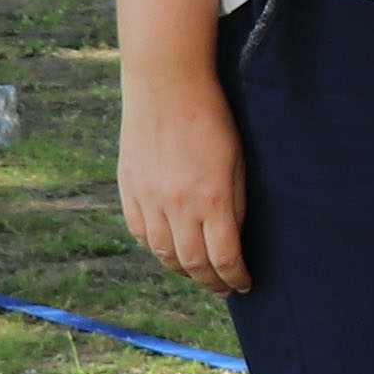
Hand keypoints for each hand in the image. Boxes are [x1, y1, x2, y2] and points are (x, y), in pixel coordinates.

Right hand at [119, 70, 251, 294]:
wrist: (166, 86)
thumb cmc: (212, 120)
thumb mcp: (238, 162)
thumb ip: (234, 204)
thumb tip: (233, 240)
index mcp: (211, 198)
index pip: (223, 258)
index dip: (235, 278)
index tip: (244, 284)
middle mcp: (177, 205)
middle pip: (192, 264)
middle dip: (210, 282)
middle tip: (223, 287)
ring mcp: (148, 199)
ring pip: (162, 254)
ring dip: (183, 270)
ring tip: (198, 272)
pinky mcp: (129, 190)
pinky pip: (140, 234)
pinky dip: (156, 248)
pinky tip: (169, 249)